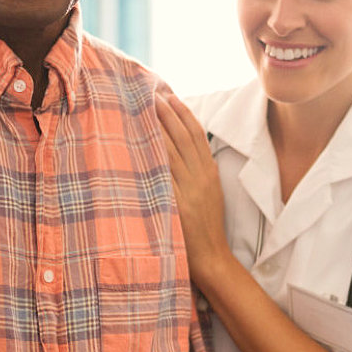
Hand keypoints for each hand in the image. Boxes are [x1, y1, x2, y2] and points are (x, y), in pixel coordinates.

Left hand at [154, 92, 232, 287]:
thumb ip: (200, 172)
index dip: (184, 114)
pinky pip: (163, 175)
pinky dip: (152, 156)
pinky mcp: (177, 203)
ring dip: (157, 128)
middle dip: (167, 113)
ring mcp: (189, 190)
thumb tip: (183, 151)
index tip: (171, 96)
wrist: (212, 257)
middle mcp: (201, 177)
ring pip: (171, 151)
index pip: (197, 135)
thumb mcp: (210, 194)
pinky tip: (140, 142)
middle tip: (151, 94)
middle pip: (183, 137)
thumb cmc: (207, 227)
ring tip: (144, 109)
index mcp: (210, 173)